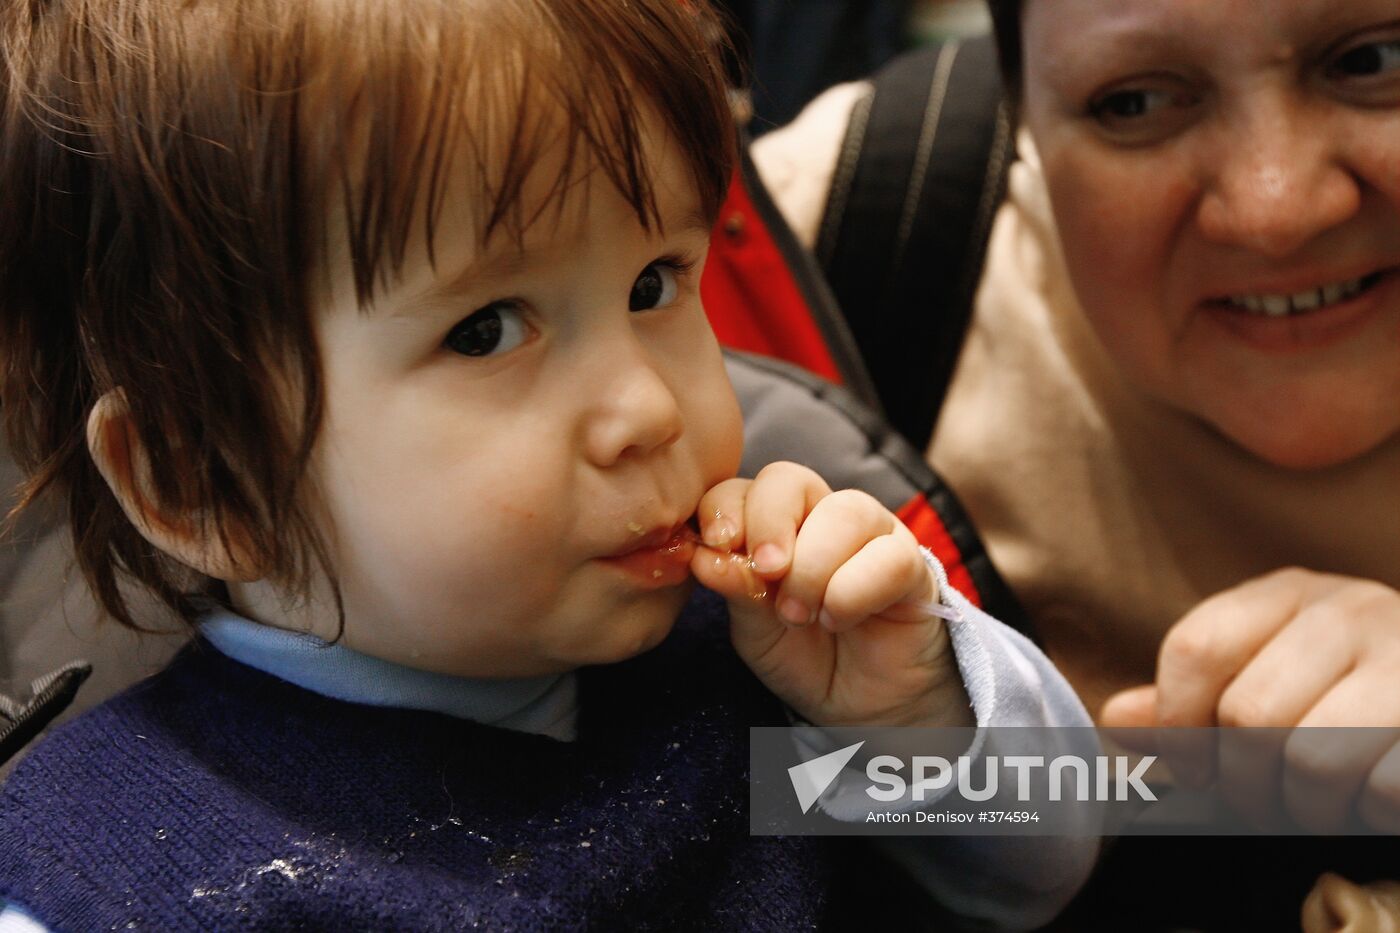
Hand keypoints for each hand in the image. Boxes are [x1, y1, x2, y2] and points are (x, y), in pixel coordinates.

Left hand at [689, 461, 971, 728]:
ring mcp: (872, 534)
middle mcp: (821, 515)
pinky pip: (889, 557)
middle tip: (766, 572)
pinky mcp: (912, 563)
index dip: (724, 508)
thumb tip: (702, 555)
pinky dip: (854, 590)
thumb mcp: (755, 630)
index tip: (716, 545)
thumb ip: (735, 589)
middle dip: (768, 522)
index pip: (741, 489)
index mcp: (773, 524)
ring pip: (844, 511)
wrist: (862, 706)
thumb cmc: (804, 657)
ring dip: (813, 565)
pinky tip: (840, 620)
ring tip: (799, 614)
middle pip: (790, 479)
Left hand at [1101, 568, 1399, 832]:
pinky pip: (1382, 791)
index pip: (1197, 647)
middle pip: (1250, 716)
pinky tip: (1373, 795)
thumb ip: (1190, 698)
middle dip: (1245, 782)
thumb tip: (1115, 720)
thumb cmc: (1349, 687)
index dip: (1179, 722)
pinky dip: (1368, 812)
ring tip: (1318, 801)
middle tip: (1263, 798)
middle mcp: (1352, 611)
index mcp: (1290, 592)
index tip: (1193, 762)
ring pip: (1312, 761)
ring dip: (1306, 806)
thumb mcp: (1267, 671)